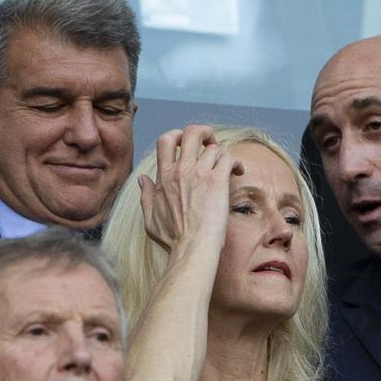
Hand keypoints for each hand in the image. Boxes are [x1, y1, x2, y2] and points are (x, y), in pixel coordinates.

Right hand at [138, 125, 242, 255]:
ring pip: (212, 145)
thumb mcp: (150, 218)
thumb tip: (143, 179)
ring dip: (222, 152)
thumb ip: (146, 196)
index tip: (186, 143)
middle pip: (190, 133)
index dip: (177, 135)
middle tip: (210, 142)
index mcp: (164, 177)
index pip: (166, 141)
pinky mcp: (216, 180)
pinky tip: (238, 172)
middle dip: (202, 132)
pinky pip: (228, 157)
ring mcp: (198, 173)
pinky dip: (235, 161)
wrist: (191, 248)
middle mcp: (180, 170)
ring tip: (227, 164)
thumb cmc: (173, 239)